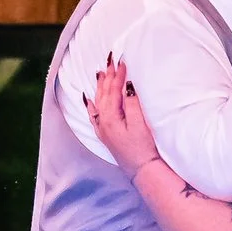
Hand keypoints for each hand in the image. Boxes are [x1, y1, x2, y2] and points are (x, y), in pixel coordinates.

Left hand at [87, 53, 162, 176]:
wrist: (141, 170)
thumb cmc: (143, 148)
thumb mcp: (140, 124)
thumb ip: (132, 104)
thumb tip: (127, 86)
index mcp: (110, 117)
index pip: (113, 90)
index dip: (118, 75)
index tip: (122, 61)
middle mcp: (102, 121)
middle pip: (104, 93)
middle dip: (107, 76)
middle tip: (110, 60)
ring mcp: (102, 128)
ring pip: (98, 101)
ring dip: (100, 86)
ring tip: (100, 72)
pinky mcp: (105, 134)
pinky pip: (93, 114)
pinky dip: (91, 103)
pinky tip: (88, 98)